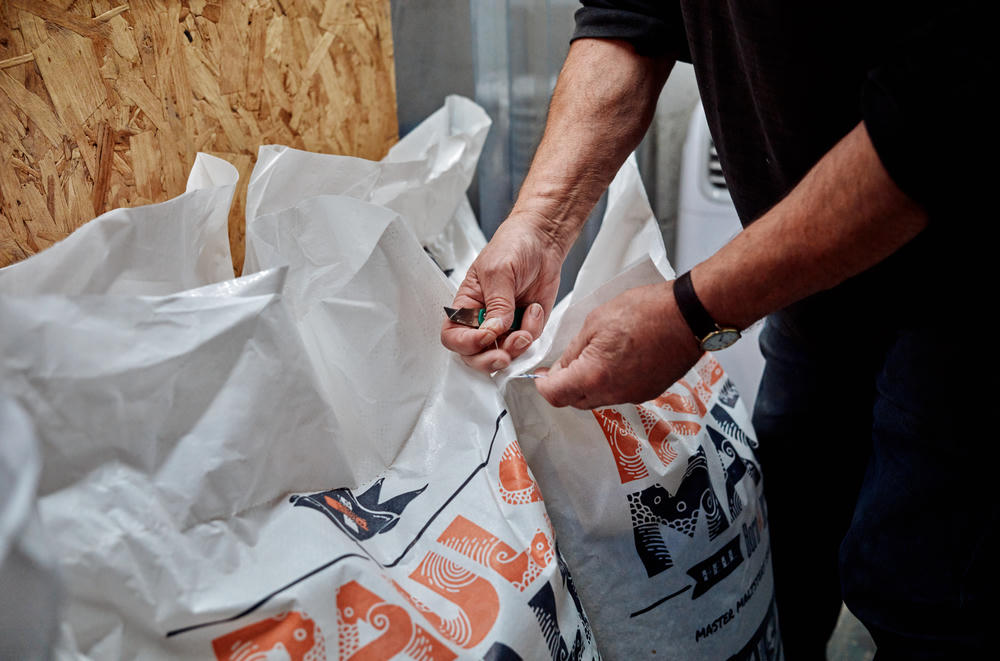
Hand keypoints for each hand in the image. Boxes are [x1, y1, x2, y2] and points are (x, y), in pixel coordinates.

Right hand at [441, 214, 565, 371]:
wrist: (543, 241)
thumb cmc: (512, 247)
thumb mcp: (498, 272)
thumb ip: (496, 304)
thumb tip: (493, 331)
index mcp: (465, 305)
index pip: (453, 336)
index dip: (466, 343)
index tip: (485, 336)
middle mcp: (482, 320)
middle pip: (475, 355)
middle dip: (488, 361)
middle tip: (503, 356)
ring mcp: (505, 326)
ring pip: (503, 354)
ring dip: (515, 347)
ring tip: (526, 325)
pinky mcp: (526, 326)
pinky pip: (527, 343)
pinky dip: (533, 331)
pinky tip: (535, 309)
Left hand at [535, 281, 703, 408]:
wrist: (689, 316)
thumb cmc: (646, 311)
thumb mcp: (595, 322)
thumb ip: (573, 350)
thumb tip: (561, 367)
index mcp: (593, 376)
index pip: (554, 395)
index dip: (542, 385)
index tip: (541, 376)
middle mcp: (613, 393)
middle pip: (575, 401)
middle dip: (564, 386)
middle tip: (564, 364)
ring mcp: (633, 396)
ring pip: (598, 399)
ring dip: (588, 384)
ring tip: (593, 357)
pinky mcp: (648, 392)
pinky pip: (619, 394)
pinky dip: (610, 382)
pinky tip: (616, 360)